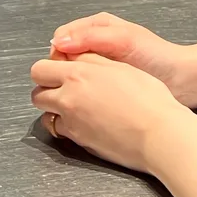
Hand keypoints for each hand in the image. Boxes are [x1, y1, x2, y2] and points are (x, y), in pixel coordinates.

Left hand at [30, 52, 195, 173]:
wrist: (159, 133)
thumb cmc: (149, 98)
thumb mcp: (120, 67)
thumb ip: (92, 59)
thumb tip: (76, 55)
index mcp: (78, 74)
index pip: (40, 69)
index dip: (48, 68)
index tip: (59, 69)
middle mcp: (68, 97)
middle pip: (37, 93)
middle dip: (46, 89)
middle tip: (64, 88)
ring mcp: (71, 122)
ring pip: (45, 114)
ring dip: (53, 109)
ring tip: (74, 106)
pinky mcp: (79, 141)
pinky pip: (61, 131)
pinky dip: (66, 126)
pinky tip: (84, 122)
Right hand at [51, 12, 196, 104]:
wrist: (181, 79)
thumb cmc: (154, 55)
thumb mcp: (123, 40)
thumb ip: (90, 38)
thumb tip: (57, 43)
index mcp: (95, 25)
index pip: (62, 37)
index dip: (59, 53)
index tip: (64, 71)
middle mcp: (94, 41)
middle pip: (64, 54)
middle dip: (63, 68)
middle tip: (70, 85)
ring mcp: (99, 62)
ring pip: (72, 70)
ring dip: (72, 80)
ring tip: (78, 94)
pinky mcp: (105, 81)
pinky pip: (84, 83)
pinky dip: (81, 90)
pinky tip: (85, 99)